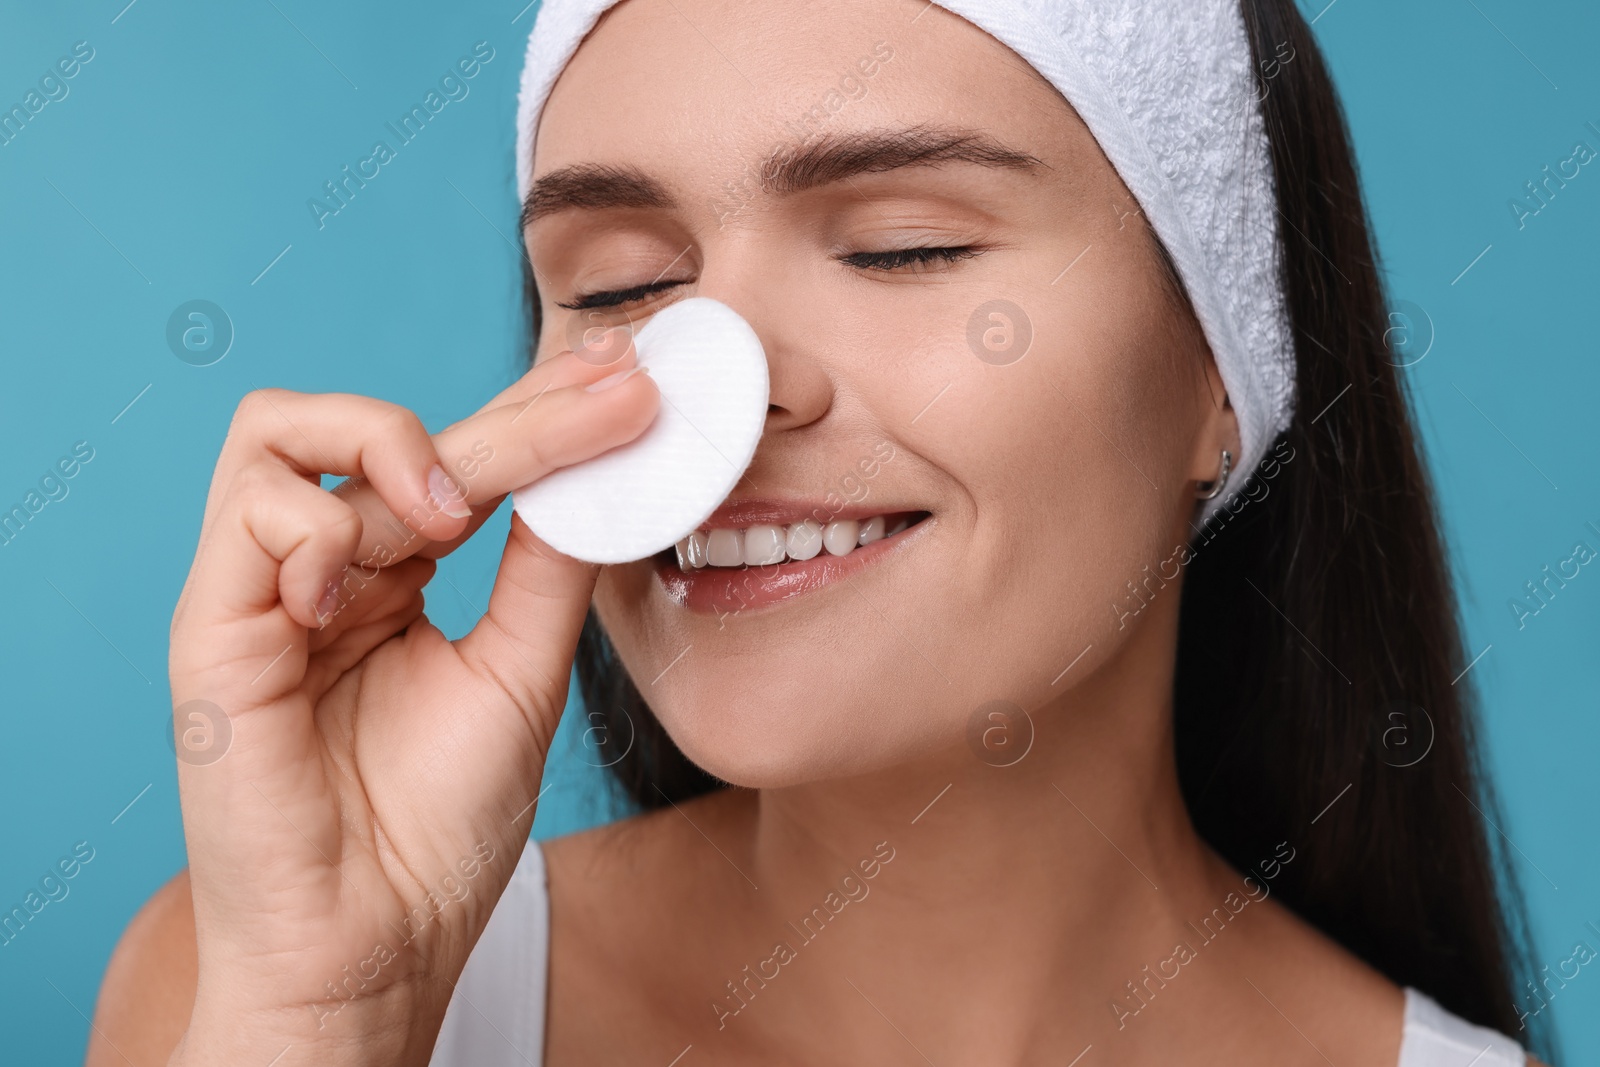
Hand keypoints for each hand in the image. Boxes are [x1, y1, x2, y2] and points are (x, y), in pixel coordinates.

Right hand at [166, 331, 651, 1064]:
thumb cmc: (439, 826)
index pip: (459, 457)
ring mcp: (265, 591)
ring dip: (388, 446)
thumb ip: (546, 565)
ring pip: (284, 431)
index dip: (538, 409)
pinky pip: (250, 513)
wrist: (379, 940)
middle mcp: (326, 570)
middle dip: (514, 410)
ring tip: (457, 514)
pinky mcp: (213, 629)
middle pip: (393, 431)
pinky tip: (361, 585)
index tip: (627, 378)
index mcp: (393, 576)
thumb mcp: (521, 669)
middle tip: (612, 396)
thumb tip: (602, 468)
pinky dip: (319, 526)